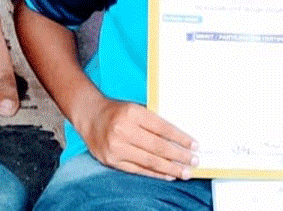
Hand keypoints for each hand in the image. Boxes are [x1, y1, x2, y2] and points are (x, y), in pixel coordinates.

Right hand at [79, 97, 197, 179]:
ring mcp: (116, 147)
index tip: (193, 145)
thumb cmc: (116, 111)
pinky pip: (138, 170)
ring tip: (184, 172)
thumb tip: (178, 139)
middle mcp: (123, 130)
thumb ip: (152, 122)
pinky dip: (155, 173)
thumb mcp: (134, 108)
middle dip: (178, 156)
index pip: (161, 127)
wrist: (89, 116)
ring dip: (170, 168)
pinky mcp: (111, 161)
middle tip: (193, 161)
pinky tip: (167, 175)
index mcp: (131, 112)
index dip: (179, 138)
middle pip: (157, 147)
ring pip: (149, 161)